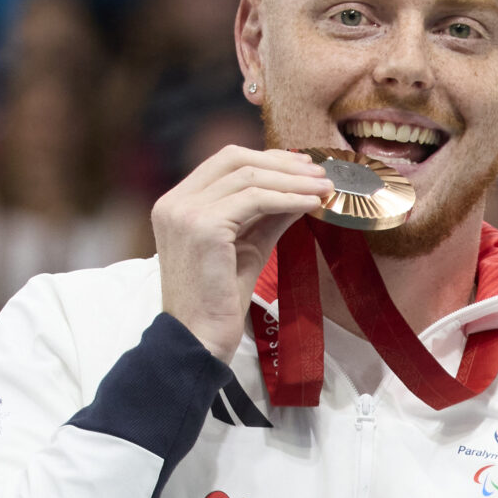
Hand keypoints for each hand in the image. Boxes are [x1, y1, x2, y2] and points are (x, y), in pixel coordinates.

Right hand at [152, 144, 331, 358]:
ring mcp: (185, 212)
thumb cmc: (221, 300)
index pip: (224, 162)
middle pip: (234, 159)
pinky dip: (288, 198)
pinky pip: (256, 200)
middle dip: (281, 162)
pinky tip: (311, 203)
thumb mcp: (248, 246)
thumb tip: (301, 190)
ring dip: (292, 180)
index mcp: (177, 203)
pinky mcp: (204, 227)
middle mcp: (174, 202)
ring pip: (248, 177)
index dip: (267, 158)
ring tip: (323, 188)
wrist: (200, 338)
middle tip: (319, 173)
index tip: (302, 167)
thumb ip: (268, 215)